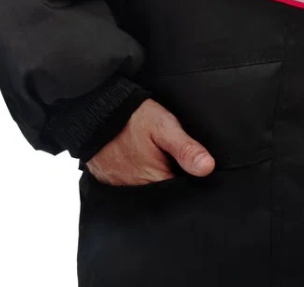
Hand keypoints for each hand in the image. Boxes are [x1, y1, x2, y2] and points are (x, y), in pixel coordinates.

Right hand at [84, 98, 215, 185]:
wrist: (96, 110)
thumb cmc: (132, 117)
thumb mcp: (164, 126)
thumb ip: (185, 148)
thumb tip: (208, 168)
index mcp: (153, 179)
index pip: (178, 194)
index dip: (188, 184)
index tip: (191, 172)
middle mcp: (135, 188)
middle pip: (161, 194)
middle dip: (170, 181)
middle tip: (172, 161)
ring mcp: (119, 185)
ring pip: (145, 191)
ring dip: (152, 180)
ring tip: (157, 162)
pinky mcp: (108, 180)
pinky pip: (127, 186)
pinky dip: (135, 177)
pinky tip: (139, 163)